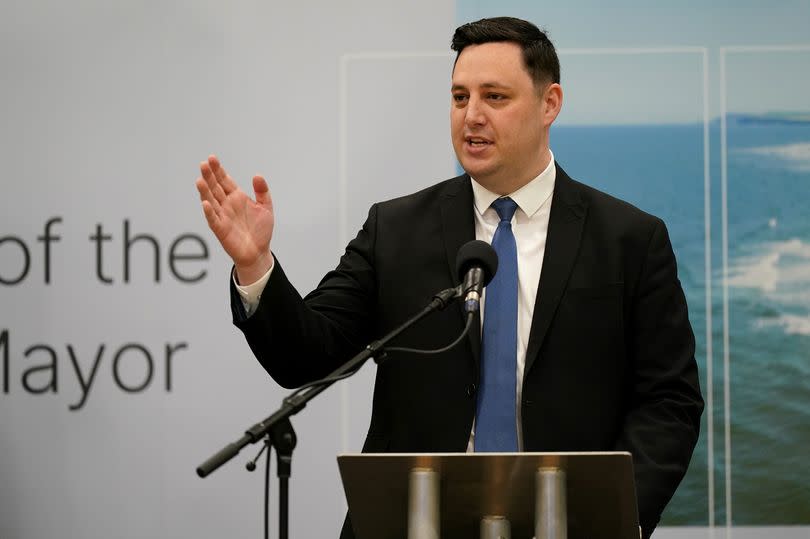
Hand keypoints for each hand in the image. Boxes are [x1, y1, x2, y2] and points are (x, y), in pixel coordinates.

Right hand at [196, 155, 273, 283]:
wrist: (258, 252)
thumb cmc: (261, 230)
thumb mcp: (266, 208)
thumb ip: (262, 192)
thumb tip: (257, 175)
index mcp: (237, 197)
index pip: (224, 180)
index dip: (218, 170)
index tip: (212, 158)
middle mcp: (227, 205)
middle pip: (215, 187)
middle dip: (209, 176)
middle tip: (203, 164)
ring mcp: (222, 216)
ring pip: (211, 201)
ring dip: (205, 191)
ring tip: (200, 180)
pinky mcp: (221, 229)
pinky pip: (213, 219)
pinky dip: (209, 211)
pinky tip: (206, 203)